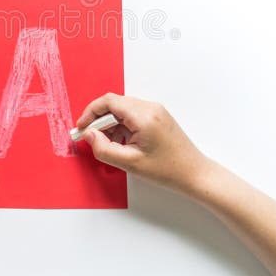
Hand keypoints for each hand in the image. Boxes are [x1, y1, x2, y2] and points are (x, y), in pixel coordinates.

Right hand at [76, 93, 206, 193]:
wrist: (194, 174)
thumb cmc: (167, 170)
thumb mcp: (130, 163)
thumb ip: (104, 148)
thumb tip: (89, 135)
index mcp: (144, 116)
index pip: (109, 102)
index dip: (90, 113)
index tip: (81, 128)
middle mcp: (150, 108)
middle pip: (115, 104)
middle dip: (99, 120)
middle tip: (91, 138)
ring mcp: (155, 111)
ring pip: (122, 109)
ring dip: (111, 124)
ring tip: (110, 145)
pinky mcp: (157, 117)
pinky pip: (132, 115)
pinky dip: (122, 126)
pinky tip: (122, 143)